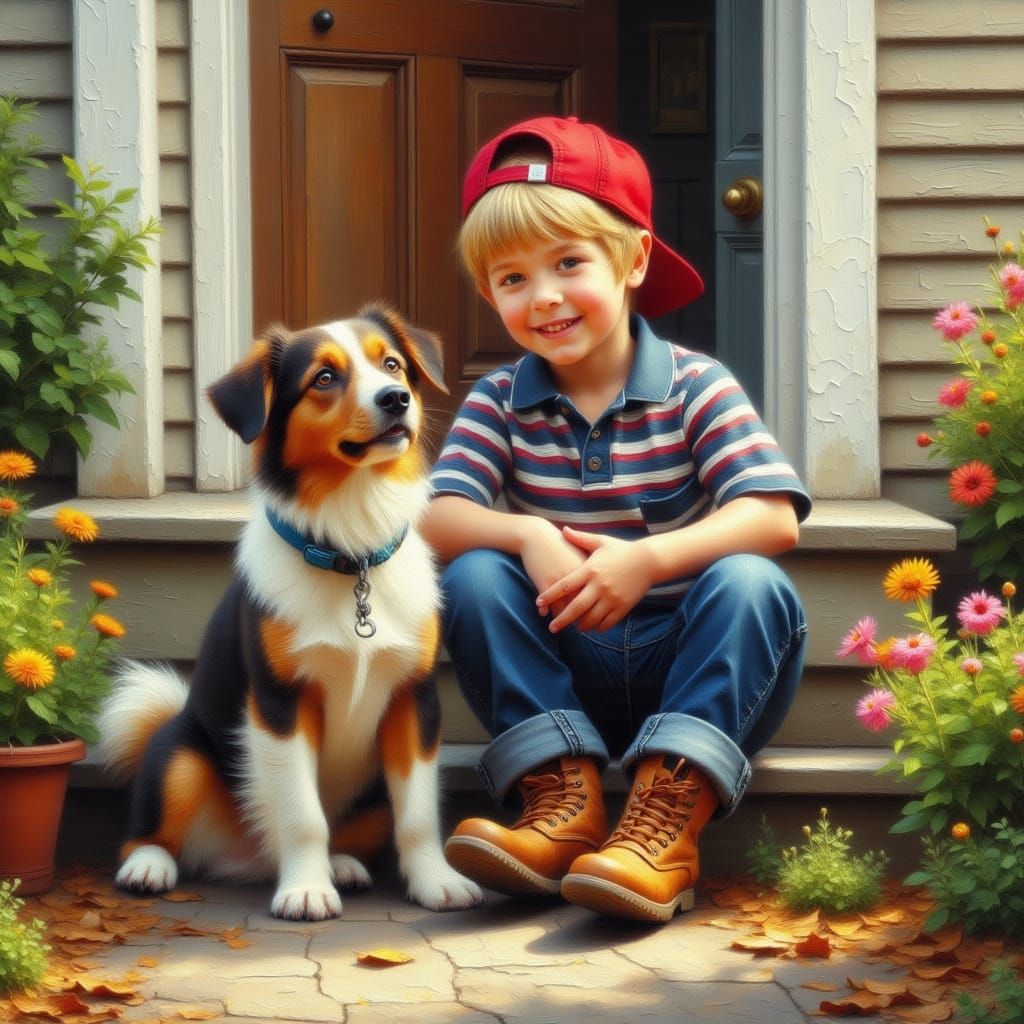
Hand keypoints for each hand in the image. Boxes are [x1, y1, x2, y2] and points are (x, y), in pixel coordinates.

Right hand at [518, 517, 586, 617]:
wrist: (537, 536)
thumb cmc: (560, 545)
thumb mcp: (580, 554)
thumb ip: (590, 569)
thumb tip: (597, 586)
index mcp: (588, 570)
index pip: (596, 595)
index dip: (595, 609)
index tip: (592, 616)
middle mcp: (577, 577)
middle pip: (583, 605)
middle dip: (582, 620)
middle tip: (580, 627)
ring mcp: (560, 581)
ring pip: (566, 608)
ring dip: (564, 619)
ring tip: (561, 624)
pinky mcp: (545, 583)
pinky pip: (549, 605)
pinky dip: (547, 611)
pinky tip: (545, 613)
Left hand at [536, 527, 654, 632]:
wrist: (649, 560)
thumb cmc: (622, 549)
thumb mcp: (600, 541)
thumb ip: (580, 539)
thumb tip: (563, 530)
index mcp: (590, 570)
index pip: (565, 585)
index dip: (550, 595)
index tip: (538, 603)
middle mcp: (599, 586)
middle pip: (575, 607)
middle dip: (561, 619)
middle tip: (551, 628)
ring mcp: (612, 598)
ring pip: (591, 618)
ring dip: (580, 625)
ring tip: (574, 628)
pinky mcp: (623, 607)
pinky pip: (607, 622)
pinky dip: (598, 627)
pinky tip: (592, 627)